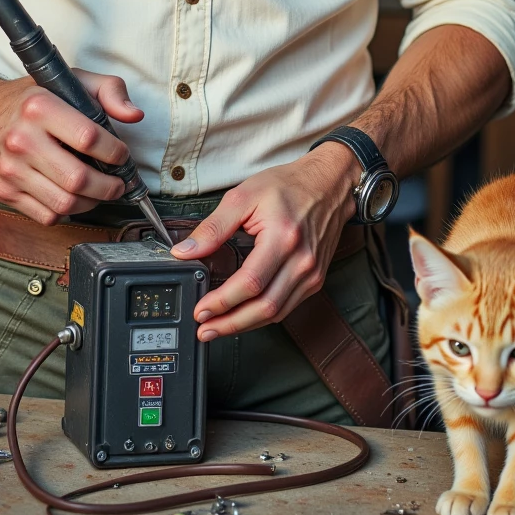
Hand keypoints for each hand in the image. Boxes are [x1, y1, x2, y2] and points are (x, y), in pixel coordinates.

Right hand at [0, 71, 142, 225]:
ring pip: (65, 203)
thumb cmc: (27, 99)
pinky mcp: (3, 191)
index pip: (89, 138)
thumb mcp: (69, 81)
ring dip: (92, 202)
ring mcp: (10, 169)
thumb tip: (134, 115)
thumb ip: (108, 90)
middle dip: (109, 186)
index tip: (121, 155)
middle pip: (79, 178)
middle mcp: (21, 139)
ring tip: (99, 191)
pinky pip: (46, 215)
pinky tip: (72, 197)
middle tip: (118, 183)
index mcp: (39, 107)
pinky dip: (67, 211)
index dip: (115, 152)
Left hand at [170, 143, 357, 338]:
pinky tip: (243, 316)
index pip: (250, 282)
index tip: (201, 309)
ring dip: (245, 325)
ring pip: (276, 313)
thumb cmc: (288, 186)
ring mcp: (311, 273)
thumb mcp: (243, 197)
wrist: (329, 185)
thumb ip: (213, 227)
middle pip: (264, 307)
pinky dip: (262, 315)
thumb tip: (185, 252)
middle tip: (204, 330)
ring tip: (218, 328)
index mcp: (283, 238)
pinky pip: (287, 307)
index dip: (223, 302)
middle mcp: (302, 261)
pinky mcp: (315, 279)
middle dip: (230, 324)